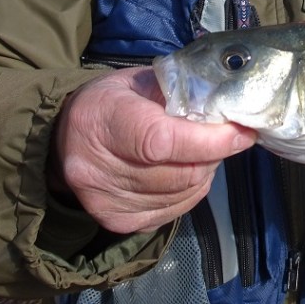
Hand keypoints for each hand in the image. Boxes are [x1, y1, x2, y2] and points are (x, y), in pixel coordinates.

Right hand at [50, 66, 256, 233]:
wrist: (62, 140)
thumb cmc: (110, 102)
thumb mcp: (139, 81)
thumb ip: (180, 93)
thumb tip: (228, 111)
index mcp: (102, 120)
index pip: (162, 141)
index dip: (209, 141)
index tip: (242, 132)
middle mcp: (98, 169)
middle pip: (180, 173)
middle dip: (215, 154)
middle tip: (224, 136)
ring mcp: (106, 201)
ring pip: (183, 194)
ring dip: (205, 172)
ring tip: (200, 150)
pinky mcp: (117, 222)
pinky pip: (175, 210)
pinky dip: (191, 190)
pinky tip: (183, 171)